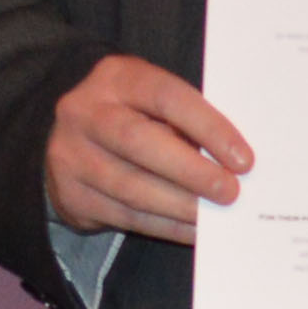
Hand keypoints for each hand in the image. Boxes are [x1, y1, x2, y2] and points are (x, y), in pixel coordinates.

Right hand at [45, 53, 252, 244]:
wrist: (65, 139)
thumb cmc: (128, 114)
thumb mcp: (149, 99)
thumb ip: (182, 119)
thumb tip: (231, 161)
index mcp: (115, 78)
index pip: (166, 96)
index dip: (207, 126)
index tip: (242, 158)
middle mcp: (85, 113)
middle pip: (139, 142)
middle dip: (191, 171)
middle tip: (229, 191)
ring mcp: (71, 155)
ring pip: (131, 187)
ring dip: (179, 206)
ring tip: (214, 218)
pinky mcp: (71, 196)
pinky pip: (124, 216)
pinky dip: (164, 226)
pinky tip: (191, 230)